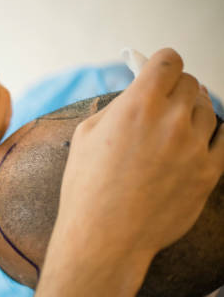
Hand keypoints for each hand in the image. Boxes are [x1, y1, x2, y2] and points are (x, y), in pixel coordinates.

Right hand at [59, 48, 223, 257]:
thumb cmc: (88, 187)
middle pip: (190, 84)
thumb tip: (135, 96)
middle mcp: (171, 120)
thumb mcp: (86, 135)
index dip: (163, 63)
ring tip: (173, 131)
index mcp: (137, 105)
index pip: (168, 60)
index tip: (160, 71)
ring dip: (192, 114)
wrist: (105, 235)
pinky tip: (195, 142)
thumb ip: (117, 107)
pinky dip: (212, 135)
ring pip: (208, 110)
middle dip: (176, 89)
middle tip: (162, 105)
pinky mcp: (208, 172)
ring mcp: (194, 146)